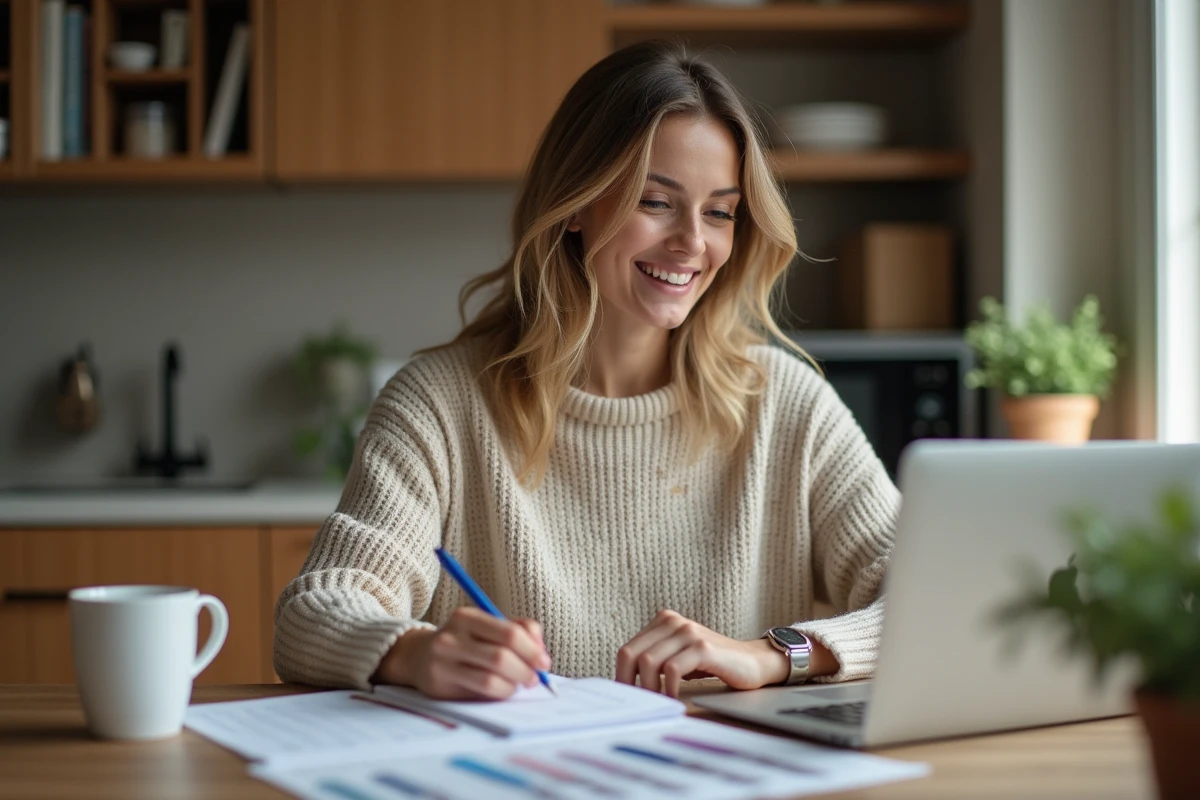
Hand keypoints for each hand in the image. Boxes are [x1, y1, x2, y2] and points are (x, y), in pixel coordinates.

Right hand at [372, 607, 550, 699]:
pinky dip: (500, 693)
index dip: (532, 650)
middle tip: (535, 678)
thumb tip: (541, 651)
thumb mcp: (487, 627)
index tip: (544, 662)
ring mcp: (443, 663)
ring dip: (514, 685)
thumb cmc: (464, 641)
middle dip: (526, 670)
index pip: (510, 633)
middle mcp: (452, 638)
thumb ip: (519, 630)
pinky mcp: (440, 685)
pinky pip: (480, 693)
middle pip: (501, 657)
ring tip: (519, 685)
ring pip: (491, 679)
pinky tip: (503, 690)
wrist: (418, 657)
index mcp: (467, 617)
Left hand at [615, 610, 783, 697]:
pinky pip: (672, 669)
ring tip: (657, 704)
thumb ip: (656, 660)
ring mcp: (688, 633)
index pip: (627, 649)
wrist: (752, 662)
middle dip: (629, 682)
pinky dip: (667, 688)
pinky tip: (673, 699)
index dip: (620, 676)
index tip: (624, 697)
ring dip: (649, 689)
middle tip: (636, 704)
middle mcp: (673, 622)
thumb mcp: (679, 656)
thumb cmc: (712, 663)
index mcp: (663, 621)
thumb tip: (627, 683)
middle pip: (632, 654)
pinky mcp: (703, 647)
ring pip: (649, 661)